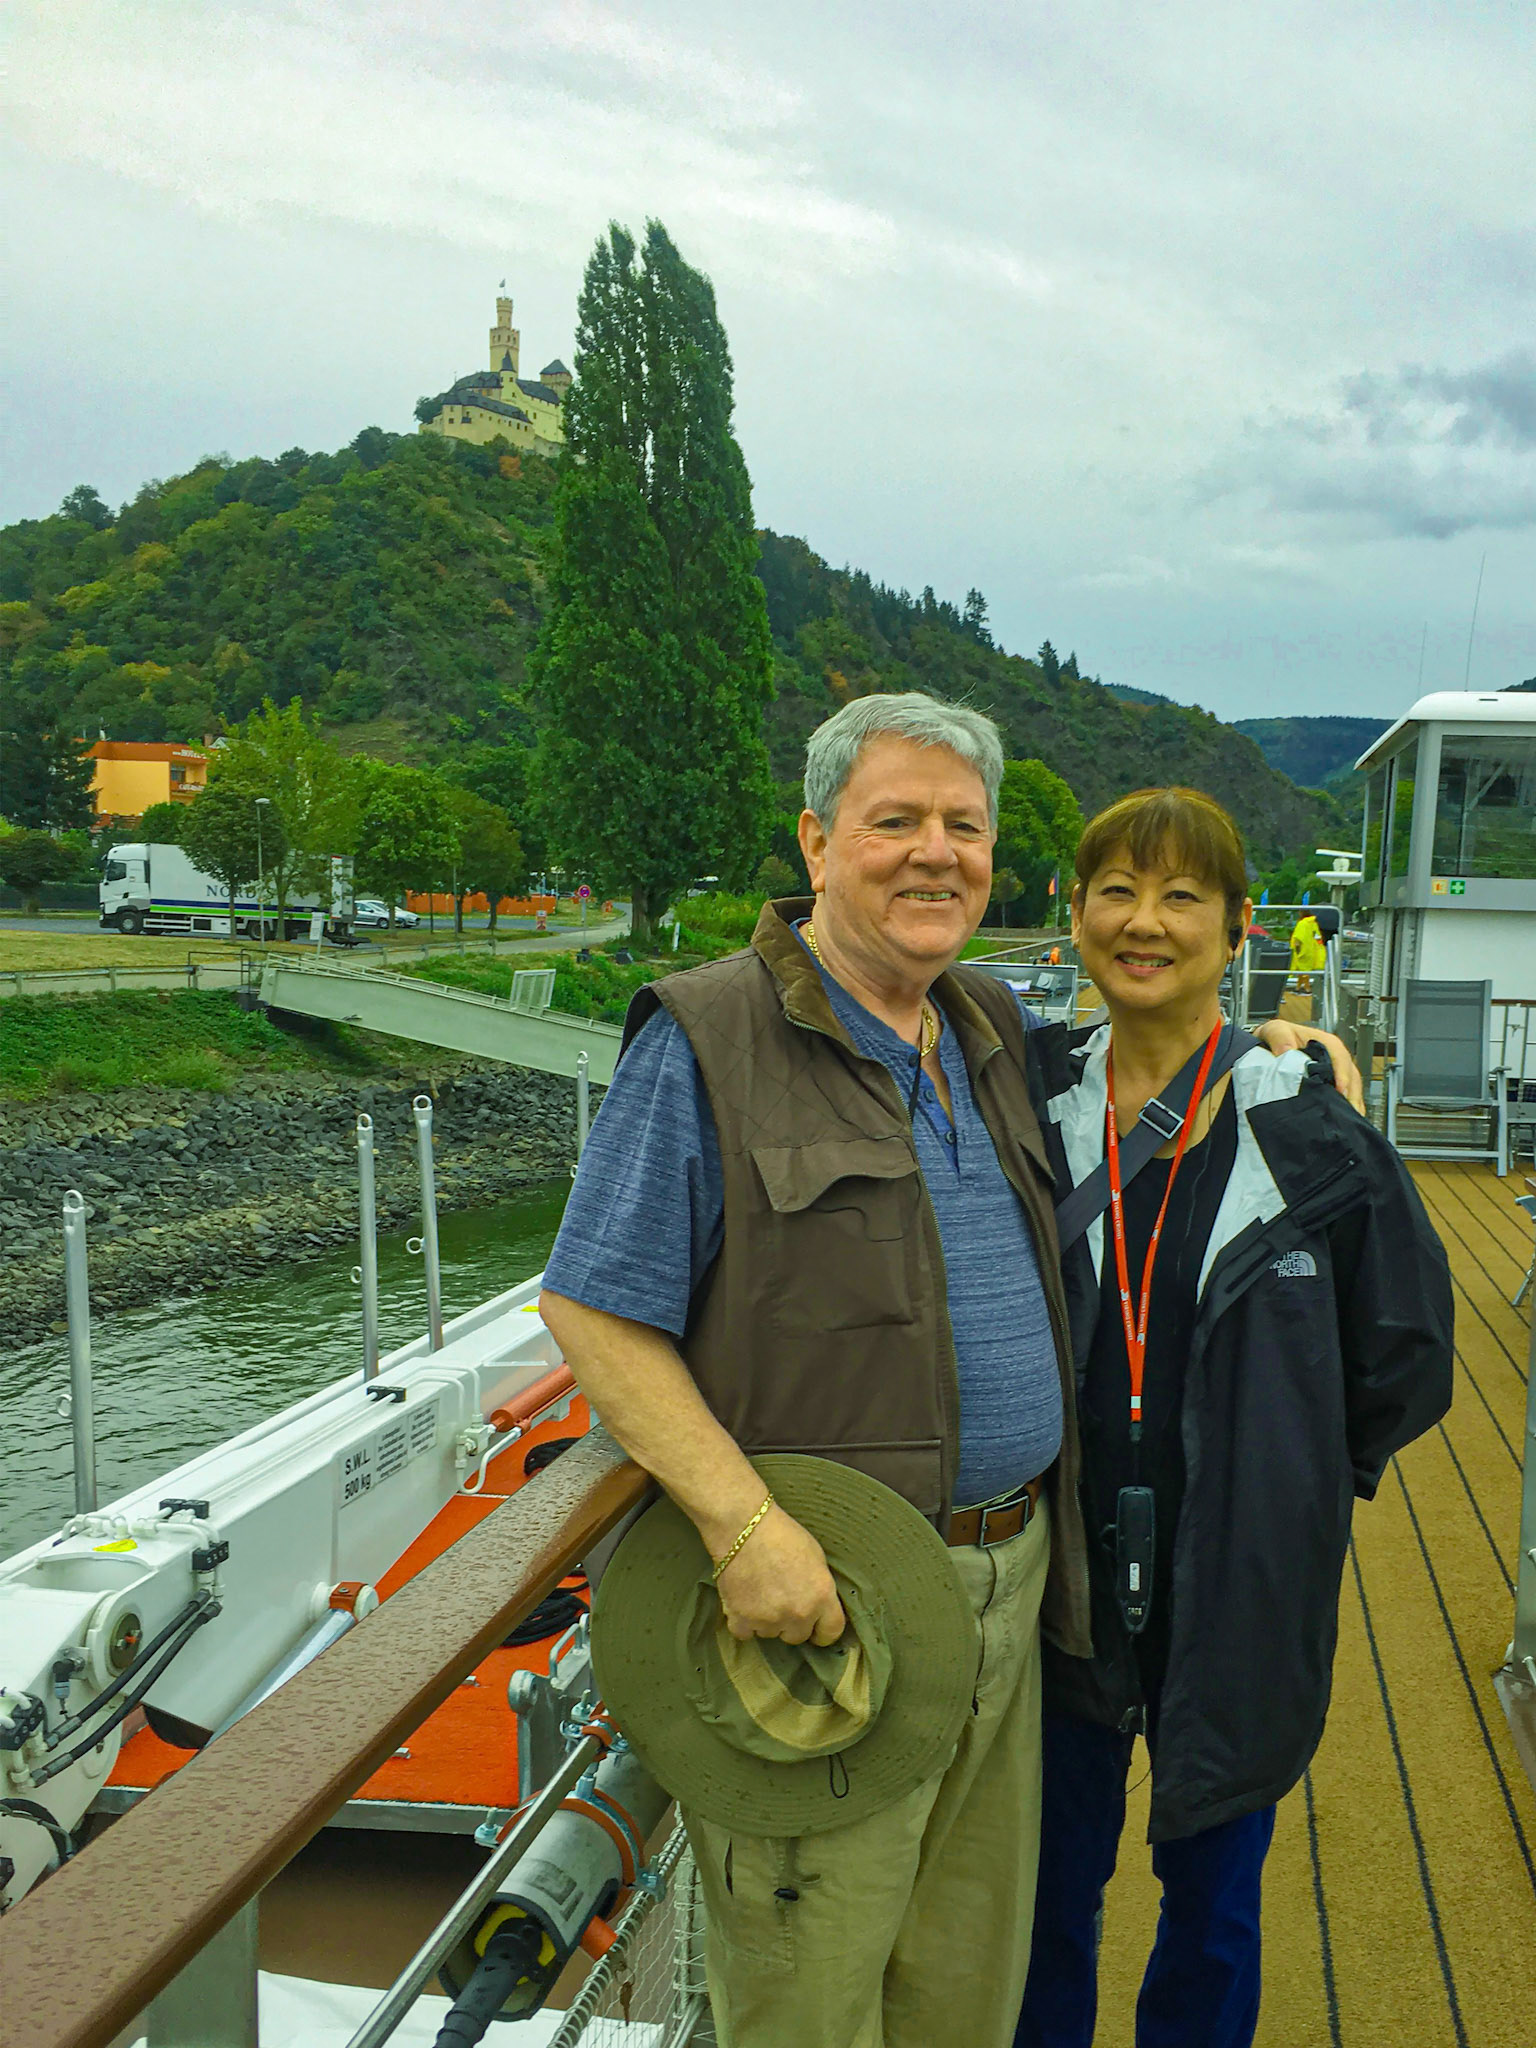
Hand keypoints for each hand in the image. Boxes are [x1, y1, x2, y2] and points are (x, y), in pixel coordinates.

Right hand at [714, 1505, 846, 1646]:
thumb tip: (817, 1606)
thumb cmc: (781, 1534)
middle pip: (797, 1636)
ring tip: (758, 1592)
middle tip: (779, 1598)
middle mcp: (799, 1613)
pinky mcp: (742, 1621)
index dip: (822, 1630)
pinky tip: (742, 1600)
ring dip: (766, 1620)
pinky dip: (742, 1621)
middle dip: (790, 1621)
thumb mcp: (816, 1558)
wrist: (742, 1525)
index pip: (831, 1632)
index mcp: (822, 1596)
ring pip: (770, 1634)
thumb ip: (819, 1588)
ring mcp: (770, 1620)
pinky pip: (745, 1633)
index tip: (814, 1626)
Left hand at [1252, 1020, 1364, 1114]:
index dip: (1342, 1074)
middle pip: (1351, 1076)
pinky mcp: (1330, 1086)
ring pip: (1351, 1088)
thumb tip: (1286, 1050)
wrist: (1264, 1049)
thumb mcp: (1274, 1031)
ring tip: (1347, 1121)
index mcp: (1324, 1043)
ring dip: (1351, 1104)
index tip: (1341, 1089)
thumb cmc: (1273, 1038)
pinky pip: (1345, 1098)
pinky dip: (1347, 1109)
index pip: (1339, 1057)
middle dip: (1351, 1094)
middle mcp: (1333, 1059)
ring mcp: (1334, 1073)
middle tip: (1347, 1112)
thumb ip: (1279, 1036)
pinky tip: (1344, 1121)